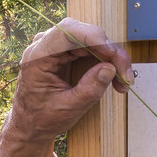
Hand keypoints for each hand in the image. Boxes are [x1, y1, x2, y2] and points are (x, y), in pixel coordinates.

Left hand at [0, 16, 134, 156]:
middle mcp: (45, 45)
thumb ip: (88, 90)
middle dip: (109, 50)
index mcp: (37, 56)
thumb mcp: (68, 109)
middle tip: (125, 74)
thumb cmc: (42, 118)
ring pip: (90, 39)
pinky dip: (105, 59)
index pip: (67, 32)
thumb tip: (109, 69)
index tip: (114, 53)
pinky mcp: (65, 52)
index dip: (94, 37)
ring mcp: (55, 47)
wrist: (30, 125)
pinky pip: (89, 47)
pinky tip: (115, 75)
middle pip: (83, 33)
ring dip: (111, 56)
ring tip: (123, 80)